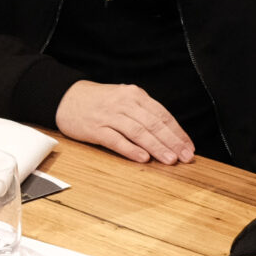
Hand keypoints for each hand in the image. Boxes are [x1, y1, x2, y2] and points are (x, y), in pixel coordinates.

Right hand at [57, 81, 196, 165]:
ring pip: (138, 132)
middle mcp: (124, 103)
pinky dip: (131, 149)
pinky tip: (143, 159)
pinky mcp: (95, 128)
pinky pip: (116, 140)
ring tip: (169, 160)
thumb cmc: (100, 102)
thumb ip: (144, 113)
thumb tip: (168, 135)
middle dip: (172, 142)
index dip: (178, 133)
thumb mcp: (124, 99)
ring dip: (156, 147)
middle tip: (185, 157)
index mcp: (135, 95)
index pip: (162, 115)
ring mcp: (109, 115)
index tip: (189, 147)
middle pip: (153, 124)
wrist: (66, 98)